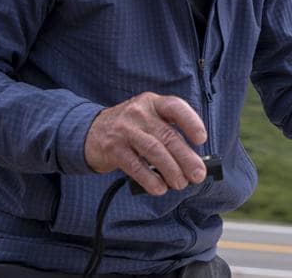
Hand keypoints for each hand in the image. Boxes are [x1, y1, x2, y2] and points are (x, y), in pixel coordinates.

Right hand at [84, 92, 206, 194]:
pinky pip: (136, 166)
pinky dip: (150, 179)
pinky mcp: (113, 149)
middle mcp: (139, 113)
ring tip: (181, 184)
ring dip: (171, 170)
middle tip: (198, 174)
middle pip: (168, 135)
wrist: (90, 132)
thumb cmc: (130, 129)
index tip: (202, 139)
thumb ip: (168, 133)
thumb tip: (193, 161)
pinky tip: (159, 188)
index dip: (192, 122)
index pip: (176, 107)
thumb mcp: (148, 120)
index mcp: (153, 103)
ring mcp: (125, 130)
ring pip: (154, 151)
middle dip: (186, 158)